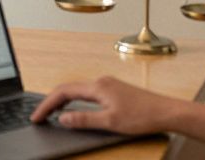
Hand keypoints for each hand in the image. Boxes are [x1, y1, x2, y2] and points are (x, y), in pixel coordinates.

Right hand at [30, 76, 178, 134]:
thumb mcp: (110, 122)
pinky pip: (87, 93)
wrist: (167, 111)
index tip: (37, 116)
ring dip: (62, 101)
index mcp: (97, 87)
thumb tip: (63, 118)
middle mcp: (101, 82)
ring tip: (52, 113)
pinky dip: (75, 100)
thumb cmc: (143, 116)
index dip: (47, 105)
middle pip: (68, 88)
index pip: (63, 92)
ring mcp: (108, 84)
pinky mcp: (114, 90)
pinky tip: (75, 109)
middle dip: (51, 102)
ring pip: (77, 90)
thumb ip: (84, 120)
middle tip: (39, 116)